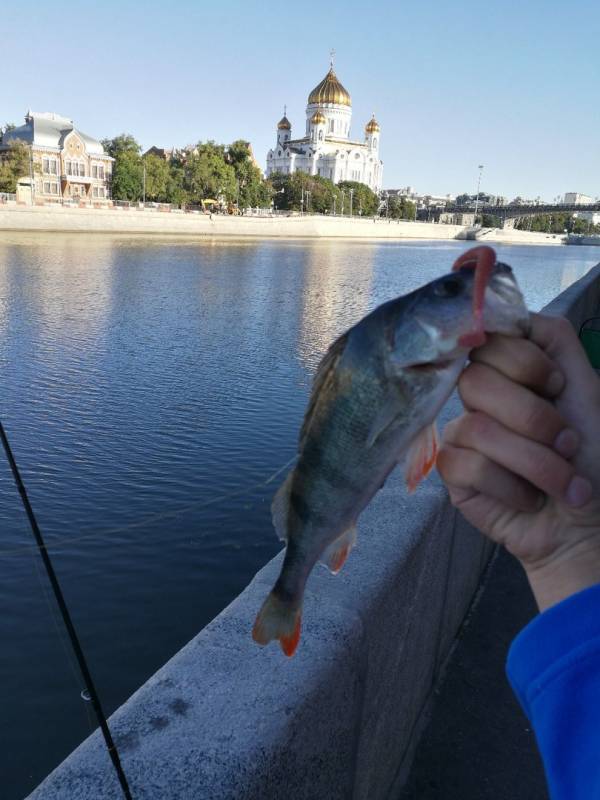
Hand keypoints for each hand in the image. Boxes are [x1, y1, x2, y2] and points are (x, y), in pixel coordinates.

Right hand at [437, 313, 599, 610]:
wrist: (588, 523)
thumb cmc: (592, 458)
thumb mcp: (586, 387)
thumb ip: (554, 340)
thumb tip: (512, 311)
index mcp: (509, 372)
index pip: (488, 340)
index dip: (524, 363)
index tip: (557, 387)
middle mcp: (481, 398)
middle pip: (477, 382)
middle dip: (535, 418)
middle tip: (568, 442)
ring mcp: (461, 434)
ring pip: (476, 428)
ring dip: (535, 462)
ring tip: (564, 483)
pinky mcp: (452, 472)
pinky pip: (466, 465)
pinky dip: (511, 486)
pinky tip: (527, 499)